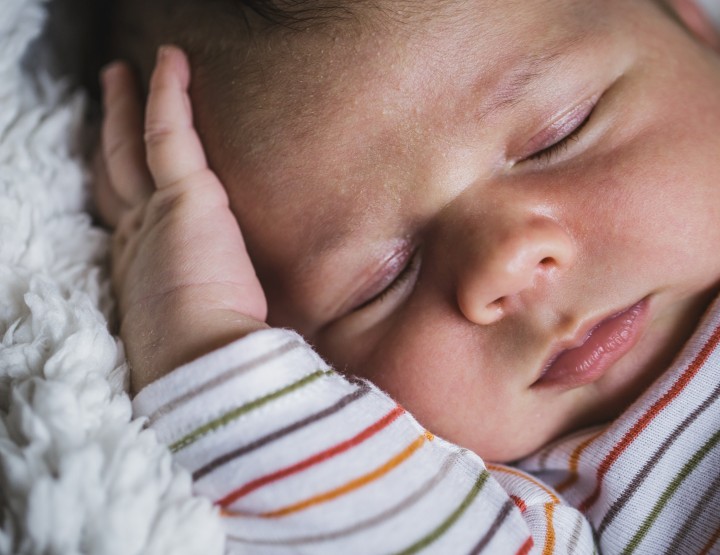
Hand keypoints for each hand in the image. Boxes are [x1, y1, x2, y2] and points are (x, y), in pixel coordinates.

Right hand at [94, 46, 267, 394]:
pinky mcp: (184, 199)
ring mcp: (154, 218)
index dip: (118, 186)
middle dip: (107, 136)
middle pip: (115, 172)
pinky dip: (166, 94)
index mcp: (143, 273)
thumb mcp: (212, 330)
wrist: (207, 365)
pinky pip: (169, 132)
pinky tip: (169, 60)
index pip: (124, 216)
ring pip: (131, 147)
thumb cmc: (216, 362)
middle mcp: (138, 241)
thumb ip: (224, 314)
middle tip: (106, 101)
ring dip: (125, 106)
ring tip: (122, 74)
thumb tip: (264, 331)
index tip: (122, 169)